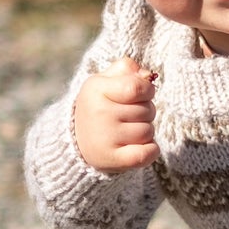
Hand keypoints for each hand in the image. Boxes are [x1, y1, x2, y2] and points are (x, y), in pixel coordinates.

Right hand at [73, 57, 158, 172]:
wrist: (76, 141)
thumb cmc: (99, 105)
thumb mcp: (105, 80)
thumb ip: (127, 69)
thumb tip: (148, 75)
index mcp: (97, 89)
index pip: (137, 87)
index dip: (147, 90)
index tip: (142, 93)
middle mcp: (100, 113)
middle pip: (147, 110)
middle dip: (146, 111)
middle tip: (129, 115)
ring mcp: (106, 137)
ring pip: (148, 131)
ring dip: (146, 131)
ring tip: (128, 130)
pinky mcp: (112, 159)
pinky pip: (147, 153)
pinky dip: (151, 150)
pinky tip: (140, 145)